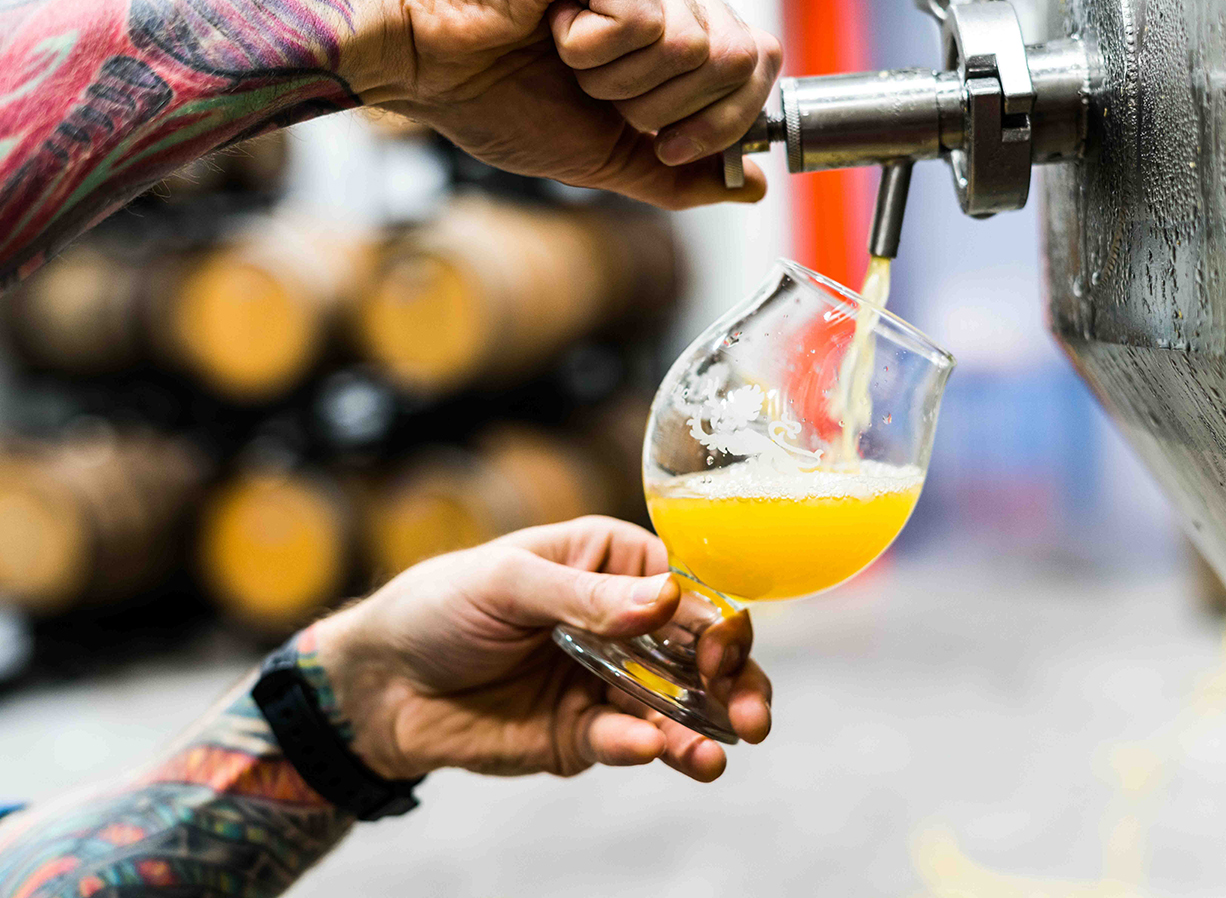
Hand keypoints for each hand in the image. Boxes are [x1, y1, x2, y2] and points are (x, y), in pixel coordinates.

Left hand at [315, 516, 771, 782]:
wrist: (380, 683)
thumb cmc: (441, 605)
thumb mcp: (507, 582)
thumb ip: (583, 596)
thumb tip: (658, 601)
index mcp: (613, 565)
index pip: (685, 588)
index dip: (715, 618)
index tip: (721, 648)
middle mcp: (624, 624)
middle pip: (700, 653)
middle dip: (735, 683)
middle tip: (752, 715)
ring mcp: (608, 683)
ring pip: (676, 707)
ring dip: (703, 729)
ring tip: (717, 754)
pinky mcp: (583, 736)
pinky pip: (625, 743)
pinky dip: (643, 748)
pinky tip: (649, 749)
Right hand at [350, 0, 781, 208]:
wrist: (412, 59)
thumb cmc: (490, 93)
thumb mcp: (603, 153)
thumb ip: (677, 171)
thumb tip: (747, 188)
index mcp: (672, 7)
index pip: (757, 61)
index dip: (725, 120)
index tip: (668, 144)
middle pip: (740, 58)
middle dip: (667, 108)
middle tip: (600, 93)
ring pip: (693, 46)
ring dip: (619, 80)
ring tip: (565, 54)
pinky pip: (644, 23)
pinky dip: (591, 50)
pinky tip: (549, 24)